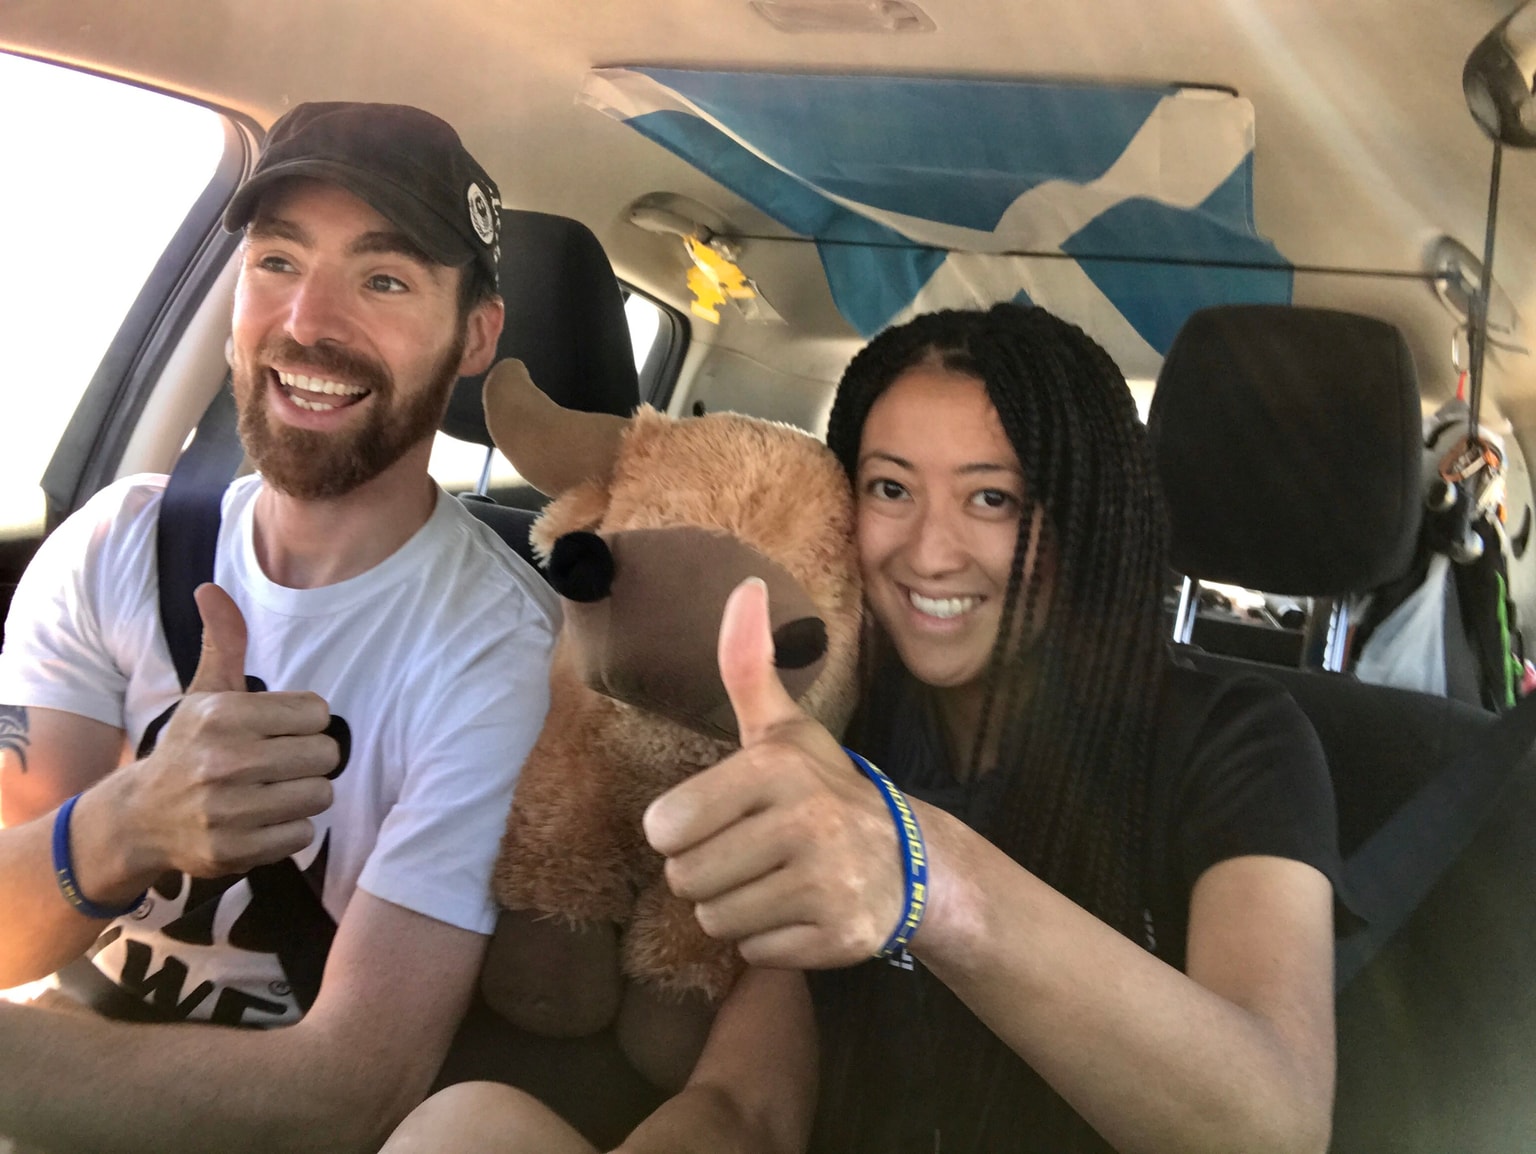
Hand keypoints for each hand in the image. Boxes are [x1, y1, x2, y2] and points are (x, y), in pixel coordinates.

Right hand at [122, 583, 337, 878]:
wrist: (139, 818)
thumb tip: (211, 588)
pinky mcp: (233, 850)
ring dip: (304, 794)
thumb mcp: (204, 693)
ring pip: (319, 795)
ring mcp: (226, 810)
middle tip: (281, 763)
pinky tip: (263, 820)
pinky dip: (290, 829)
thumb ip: (222, 642)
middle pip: (325, 754)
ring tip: (273, 790)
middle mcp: (221, 761)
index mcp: (222, 715)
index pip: (317, 712)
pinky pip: (302, 834)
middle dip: (310, 759)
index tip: (280, 729)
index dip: (306, 722)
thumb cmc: (189, 747)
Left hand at [643, 578, 904, 968]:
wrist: (911, 860)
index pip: (665, 827)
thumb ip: (747, 665)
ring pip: (716, 921)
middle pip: (685, 879)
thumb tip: (745, 584)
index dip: (685, 830)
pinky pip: (755, 954)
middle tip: (756, 855)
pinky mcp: (840, 937)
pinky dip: (771, 941)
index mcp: (776, 769)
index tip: (727, 819)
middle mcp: (805, 825)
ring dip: (737, 909)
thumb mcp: (783, 729)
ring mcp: (827, 884)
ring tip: (777, 882)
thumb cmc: (825, 790)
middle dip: (710, 873)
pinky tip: (802, 911)